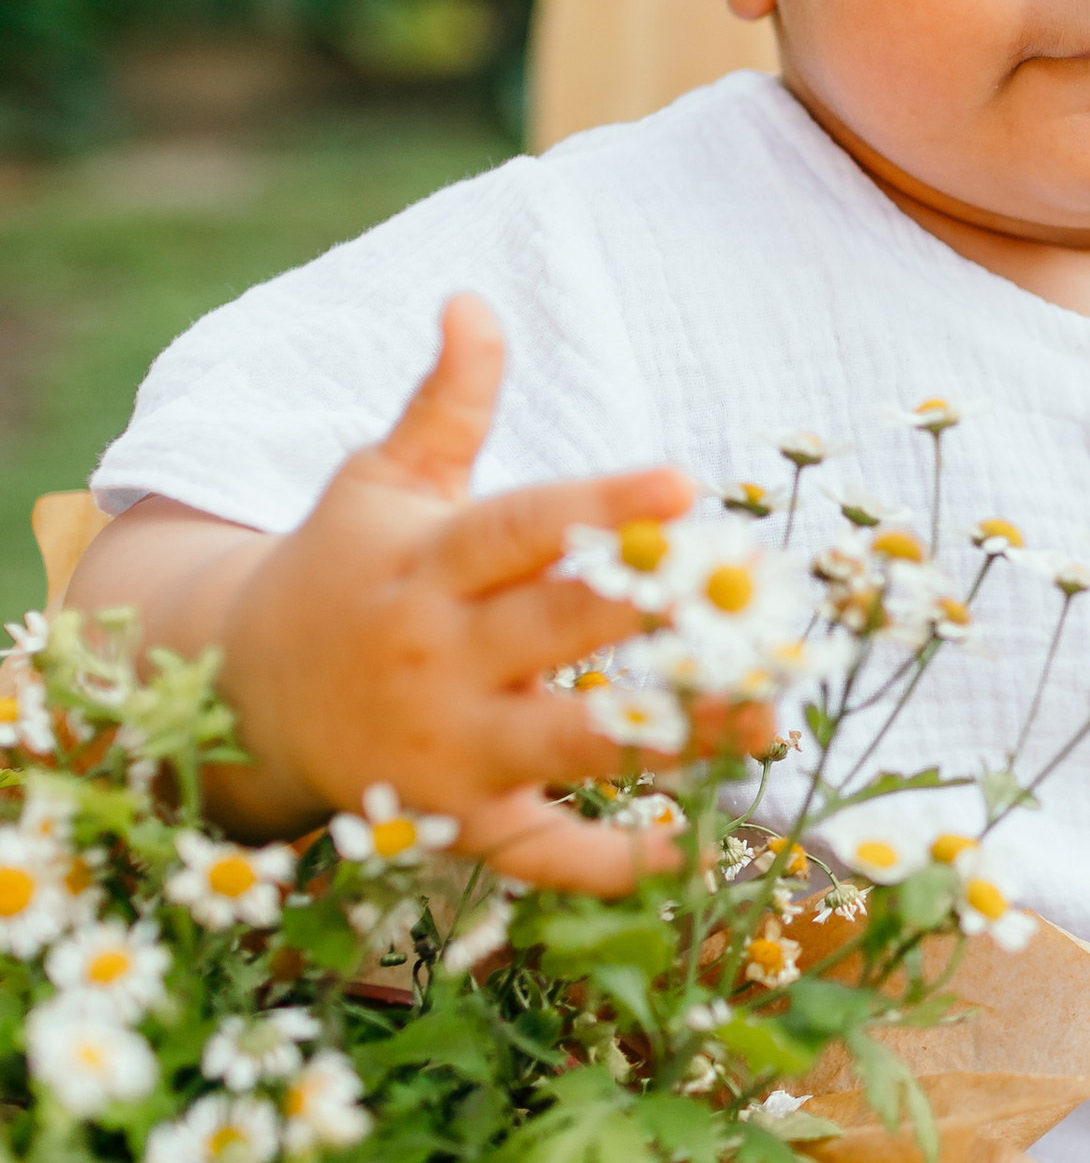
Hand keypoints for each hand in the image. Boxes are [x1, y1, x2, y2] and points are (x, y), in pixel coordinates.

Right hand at [75, 297, 698, 892]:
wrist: (247, 698)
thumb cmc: (343, 571)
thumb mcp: (381, 481)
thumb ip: (447, 402)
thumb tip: (474, 299)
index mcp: (425, 565)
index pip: (519, 528)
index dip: (600, 506)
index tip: (683, 483)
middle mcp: (436, 659)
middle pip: (557, 634)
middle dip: (658, 618)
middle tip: (757, 602)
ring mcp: (447, 748)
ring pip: (571, 744)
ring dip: (675, 737)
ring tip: (769, 721)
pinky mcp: (460, 823)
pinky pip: (544, 853)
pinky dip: (617, 863)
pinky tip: (699, 845)